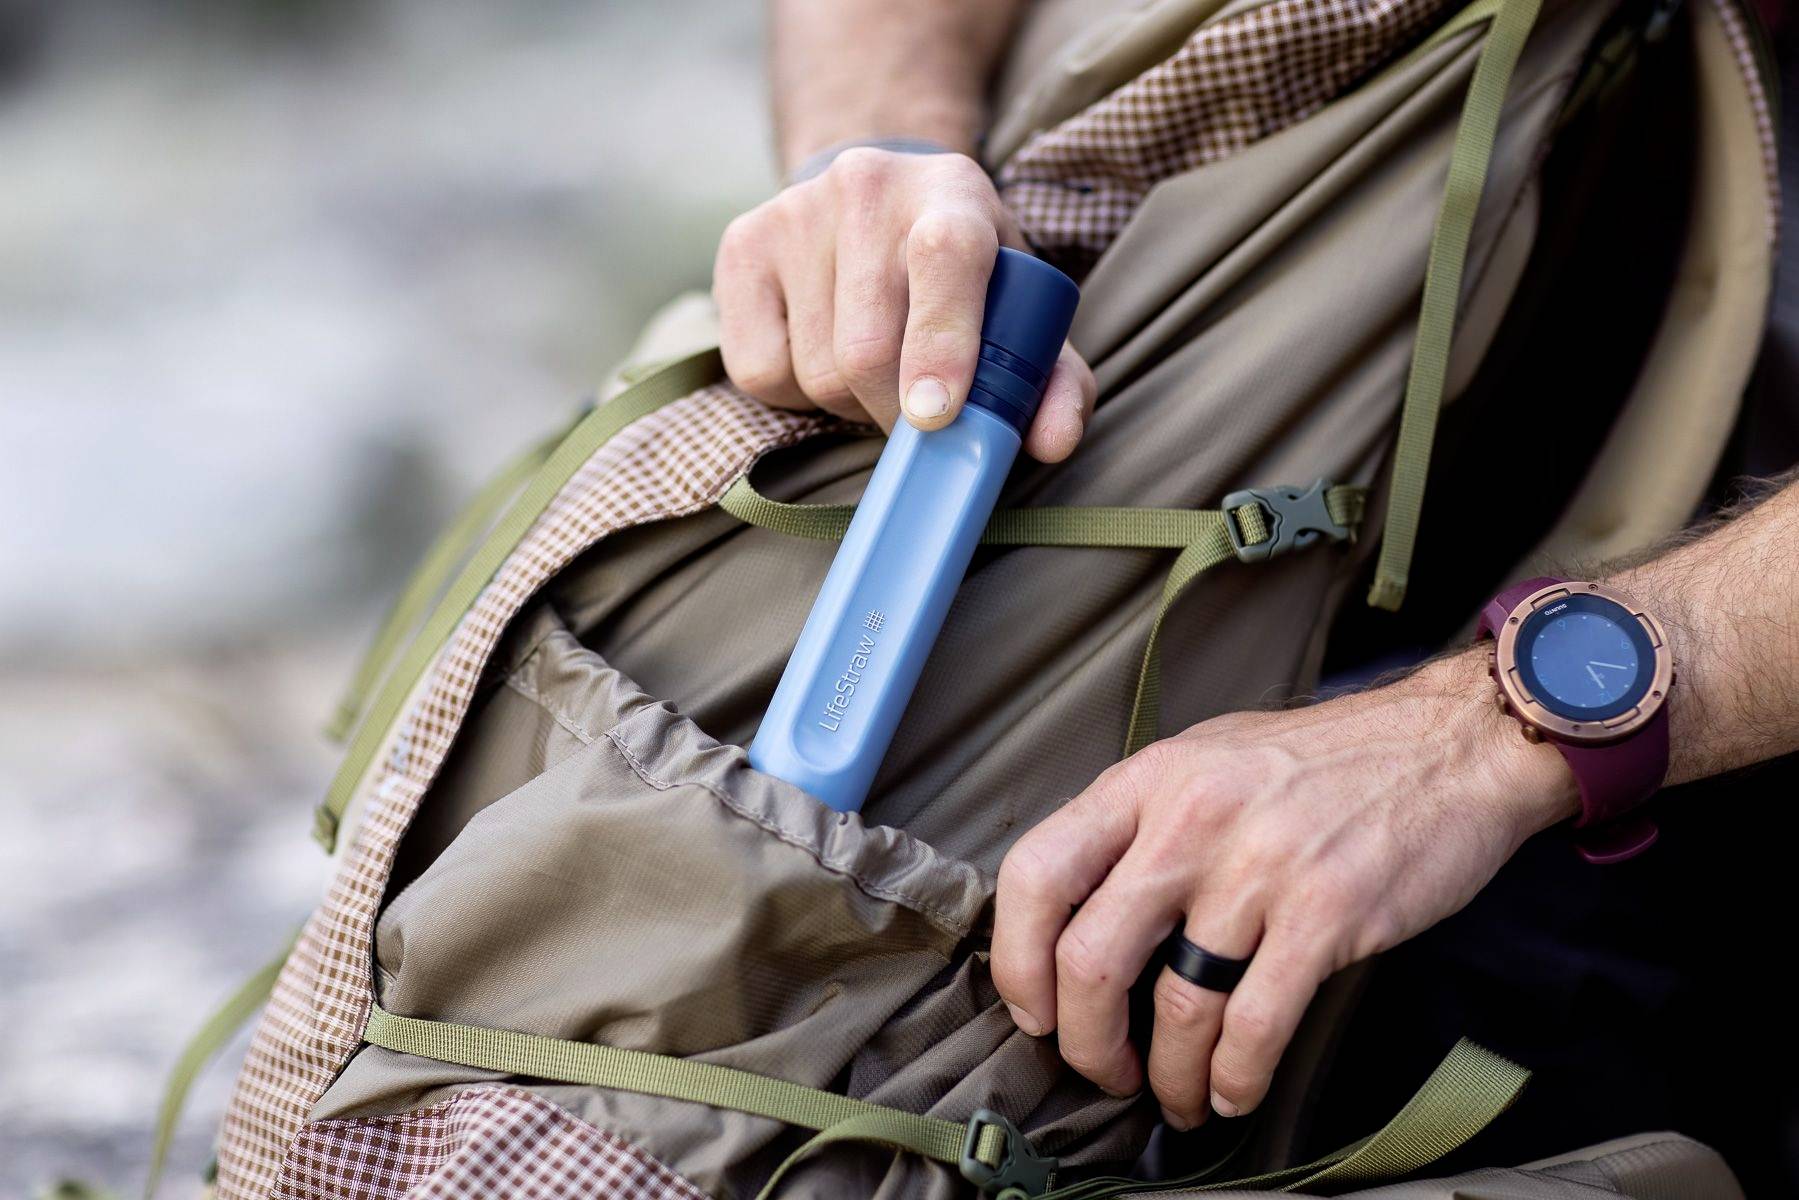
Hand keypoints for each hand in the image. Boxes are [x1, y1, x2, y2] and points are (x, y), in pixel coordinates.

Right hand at [712, 147, 1095, 461]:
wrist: (873, 196)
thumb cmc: (962, 270)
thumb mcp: (1021, 306)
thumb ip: (1052, 379)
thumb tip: (1051, 441)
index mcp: (952, 191)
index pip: (944, 257)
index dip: (941, 343)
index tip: (936, 415)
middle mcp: (867, 186)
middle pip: (867, 346)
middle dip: (896, 413)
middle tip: (920, 421)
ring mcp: (795, 211)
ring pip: (815, 369)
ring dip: (850, 405)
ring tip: (874, 376)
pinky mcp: (741, 245)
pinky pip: (760, 370)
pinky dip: (796, 393)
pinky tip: (820, 358)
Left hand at [991, 649, 1579, 1127]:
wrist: (1449, 745)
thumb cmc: (1321, 762)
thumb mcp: (1206, 760)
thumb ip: (1139, 824)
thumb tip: (1077, 917)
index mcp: (1146, 780)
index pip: (1035, 872)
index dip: (1016, 959)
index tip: (1033, 1009)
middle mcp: (1189, 819)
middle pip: (1090, 958)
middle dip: (1085, 1041)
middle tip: (1103, 1070)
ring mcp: (1258, 867)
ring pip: (1175, 1007)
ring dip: (1168, 1075)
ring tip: (1177, 1095)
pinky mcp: (1326, 915)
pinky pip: (1255, 1025)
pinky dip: (1234, 1077)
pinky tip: (1232, 1090)